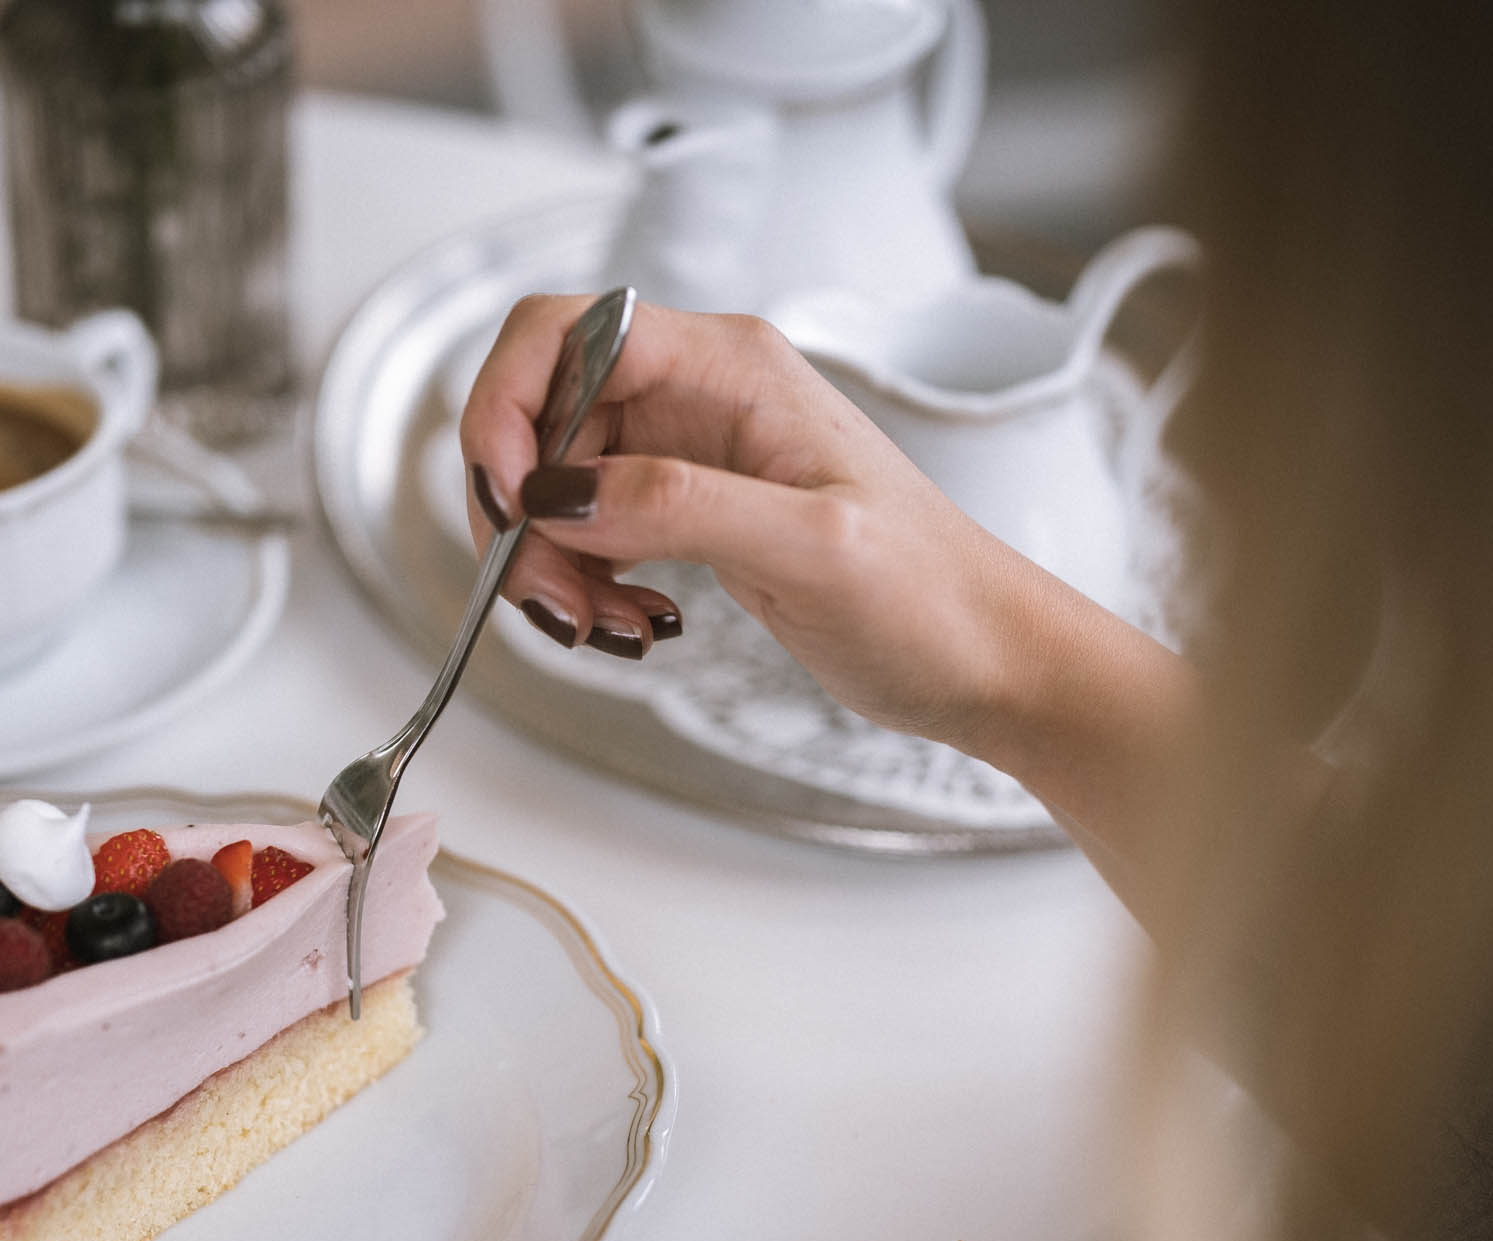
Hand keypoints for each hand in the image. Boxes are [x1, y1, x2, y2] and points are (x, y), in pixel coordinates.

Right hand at [459, 295, 1200, 902]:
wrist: (986, 656)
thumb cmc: (933, 595)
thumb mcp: (812, 548)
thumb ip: (680, 507)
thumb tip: (556, 496)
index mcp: (730, 364)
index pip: (563, 333)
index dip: (505, 409)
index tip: (505, 506)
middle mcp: (701, 390)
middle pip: (540, 416)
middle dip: (521, 514)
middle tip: (553, 601)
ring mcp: (692, 447)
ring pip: (555, 481)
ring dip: (550, 561)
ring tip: (606, 626)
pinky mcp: (690, 504)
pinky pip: (591, 527)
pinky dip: (584, 581)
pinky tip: (632, 623)